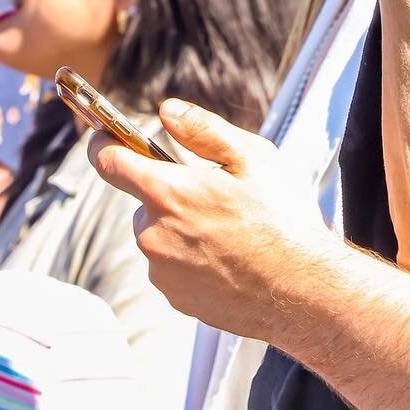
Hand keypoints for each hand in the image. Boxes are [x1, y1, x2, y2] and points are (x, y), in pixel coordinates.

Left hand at [89, 100, 337, 341]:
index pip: (109, 161)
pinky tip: (229, 258)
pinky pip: (171, 267)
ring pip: (159, 234)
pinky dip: (190, 258)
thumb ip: (203, 129)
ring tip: (230, 232)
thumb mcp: (253, 158)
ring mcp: (162, 271)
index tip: (108, 137)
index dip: (104, 144)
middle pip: (144, 201)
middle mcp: (154, 234)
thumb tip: (166, 111)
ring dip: (181, 227)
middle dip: (170, 193)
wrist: (304, 292)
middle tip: (215, 195)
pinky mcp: (175, 298)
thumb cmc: (283, 221)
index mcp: (168, 193)